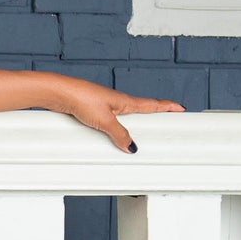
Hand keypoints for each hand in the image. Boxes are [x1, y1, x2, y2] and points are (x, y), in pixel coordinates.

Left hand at [48, 76, 185, 152]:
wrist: (59, 93)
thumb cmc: (81, 98)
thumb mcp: (105, 121)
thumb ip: (119, 134)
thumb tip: (131, 146)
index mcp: (126, 102)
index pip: (153, 104)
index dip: (168, 106)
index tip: (181, 108)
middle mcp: (117, 103)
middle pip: (141, 110)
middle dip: (153, 116)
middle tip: (167, 121)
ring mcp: (105, 106)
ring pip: (125, 118)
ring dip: (133, 125)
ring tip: (142, 136)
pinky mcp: (92, 111)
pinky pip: (110, 122)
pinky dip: (116, 129)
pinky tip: (112, 137)